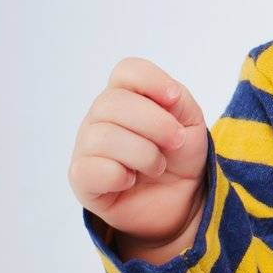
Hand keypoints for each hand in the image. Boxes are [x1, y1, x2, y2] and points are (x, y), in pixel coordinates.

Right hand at [69, 57, 209, 253]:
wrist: (181, 201)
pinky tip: (130, 180)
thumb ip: (178, 100)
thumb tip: (166, 95)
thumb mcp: (190, 123)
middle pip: (112, 103)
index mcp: (126, 97)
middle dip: (155, 124)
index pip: (126, 71)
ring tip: (157, 166)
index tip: (175, 99)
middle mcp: (100, 118)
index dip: (151, 81)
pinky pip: (90, 169)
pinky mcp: (82, 180)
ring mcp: (87, 147)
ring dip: (144, 154)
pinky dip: (118, 175)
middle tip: (176, 142)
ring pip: (103, 137)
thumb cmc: (179, 157)